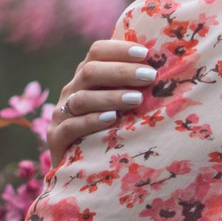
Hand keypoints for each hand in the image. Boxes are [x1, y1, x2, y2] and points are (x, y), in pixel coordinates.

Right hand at [45, 40, 157, 161]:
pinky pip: (71, 127)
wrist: (79, 171)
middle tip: (149, 76)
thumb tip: (166, 69)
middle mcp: (71, 91)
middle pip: (89, 72)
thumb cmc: (109, 132)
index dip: (119, 49)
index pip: (96, 52)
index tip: (145, 53)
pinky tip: (111, 119)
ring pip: (81, 99)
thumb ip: (132, 86)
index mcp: (85, 77)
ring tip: (137, 100)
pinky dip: (91, 121)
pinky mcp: (55, 138)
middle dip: (121, 72)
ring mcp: (61, 114)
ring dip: (110, 96)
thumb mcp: (119, 105)